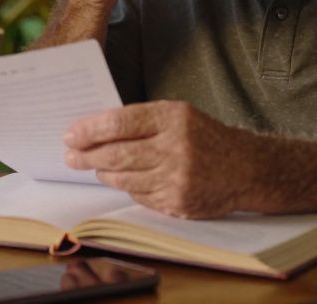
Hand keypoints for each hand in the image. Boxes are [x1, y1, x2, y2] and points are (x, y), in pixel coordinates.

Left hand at [62, 100, 255, 218]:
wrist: (246, 168)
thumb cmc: (204, 136)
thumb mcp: (178, 115)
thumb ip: (141, 120)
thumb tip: (93, 131)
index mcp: (173, 118)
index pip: (119, 122)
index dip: (89, 130)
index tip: (70, 135)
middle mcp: (175, 148)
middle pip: (116, 154)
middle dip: (86, 156)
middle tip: (70, 157)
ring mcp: (176, 178)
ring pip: (123, 178)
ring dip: (104, 173)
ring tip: (95, 166)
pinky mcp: (177, 202)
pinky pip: (138, 195)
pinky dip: (128, 187)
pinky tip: (125, 179)